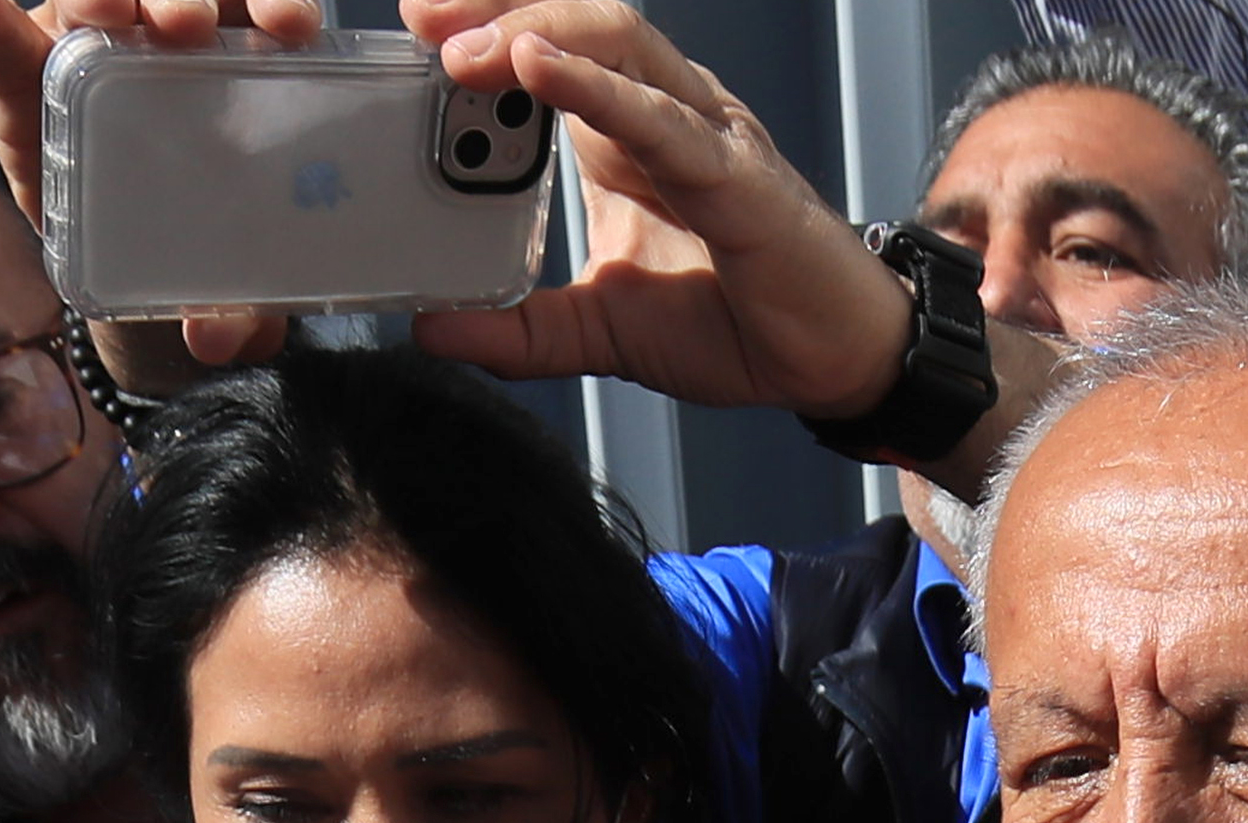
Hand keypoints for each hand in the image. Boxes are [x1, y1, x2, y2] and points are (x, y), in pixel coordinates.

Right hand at [0, 0, 322, 365]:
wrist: (117, 261)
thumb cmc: (194, 248)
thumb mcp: (227, 285)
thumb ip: (238, 313)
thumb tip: (214, 334)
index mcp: (240, 70)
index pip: (266, 12)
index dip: (279, 4)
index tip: (292, 32)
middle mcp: (171, 34)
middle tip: (188, 28)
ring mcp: (96, 35)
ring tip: (108, 13)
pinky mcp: (25, 57)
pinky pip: (3, 30)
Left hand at [399, 2, 911, 418]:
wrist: (832, 361)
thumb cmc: (731, 322)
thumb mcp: (600, 329)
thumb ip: (519, 330)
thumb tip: (431, 328)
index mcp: (626, 131)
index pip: (552, 46)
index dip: (486, 22)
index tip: (415, 27)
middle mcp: (664, 111)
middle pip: (577, 19)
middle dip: (495, 4)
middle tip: (420, 20)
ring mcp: (704, 132)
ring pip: (617, 42)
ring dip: (535, 30)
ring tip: (463, 49)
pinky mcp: (734, 174)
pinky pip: (659, 115)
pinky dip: (596, 86)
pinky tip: (537, 67)